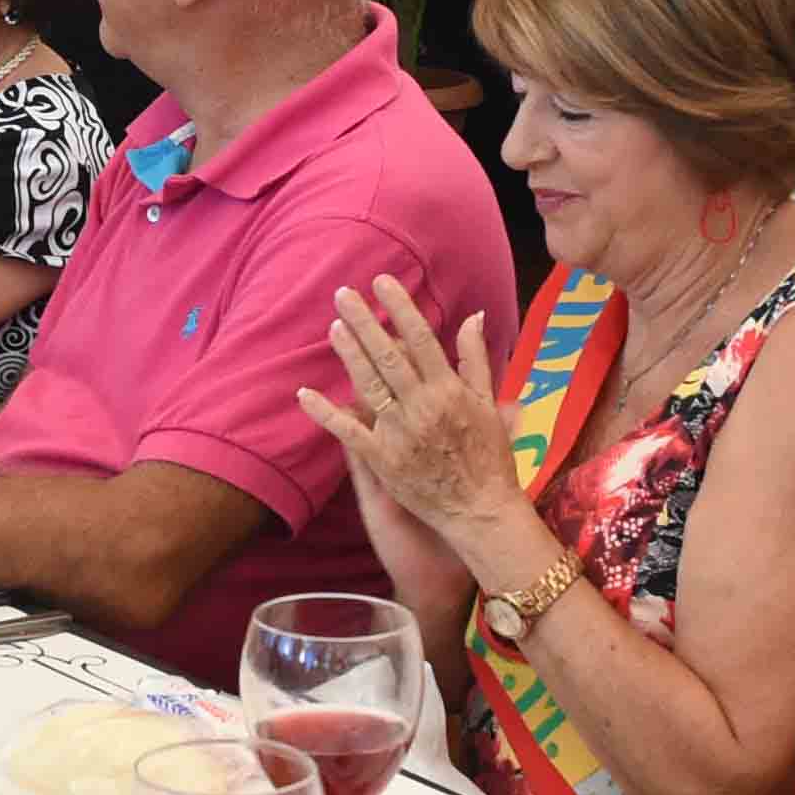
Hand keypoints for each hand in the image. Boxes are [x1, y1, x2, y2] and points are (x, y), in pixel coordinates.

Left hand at [292, 278, 534, 568]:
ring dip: (349, 355)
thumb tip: (472, 316)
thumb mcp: (489, 404)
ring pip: (368, 386)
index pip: (422, 338)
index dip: (399, 308)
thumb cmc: (490, 458)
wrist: (481, 511)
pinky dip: (326, 413)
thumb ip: (476, 359)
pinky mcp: (383, 461)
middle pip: (388, 356)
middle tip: (343, 294)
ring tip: (333, 327)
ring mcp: (400, 434)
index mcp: (449, 391)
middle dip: (365, 322)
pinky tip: (304, 394)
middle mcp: (423, 407)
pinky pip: (349, 433)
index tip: (381, 282)